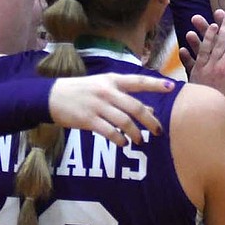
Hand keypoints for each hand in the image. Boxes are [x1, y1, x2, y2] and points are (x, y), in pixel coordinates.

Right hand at [47, 73, 171, 146]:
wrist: (52, 96)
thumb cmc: (83, 91)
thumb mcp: (105, 89)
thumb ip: (126, 98)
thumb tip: (152, 110)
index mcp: (112, 80)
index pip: (138, 81)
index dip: (156, 84)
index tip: (172, 87)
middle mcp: (107, 91)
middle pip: (135, 106)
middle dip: (150, 120)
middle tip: (159, 131)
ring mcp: (97, 105)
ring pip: (124, 121)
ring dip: (135, 133)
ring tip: (140, 140)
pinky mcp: (88, 119)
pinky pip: (108, 132)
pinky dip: (119, 139)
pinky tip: (123, 144)